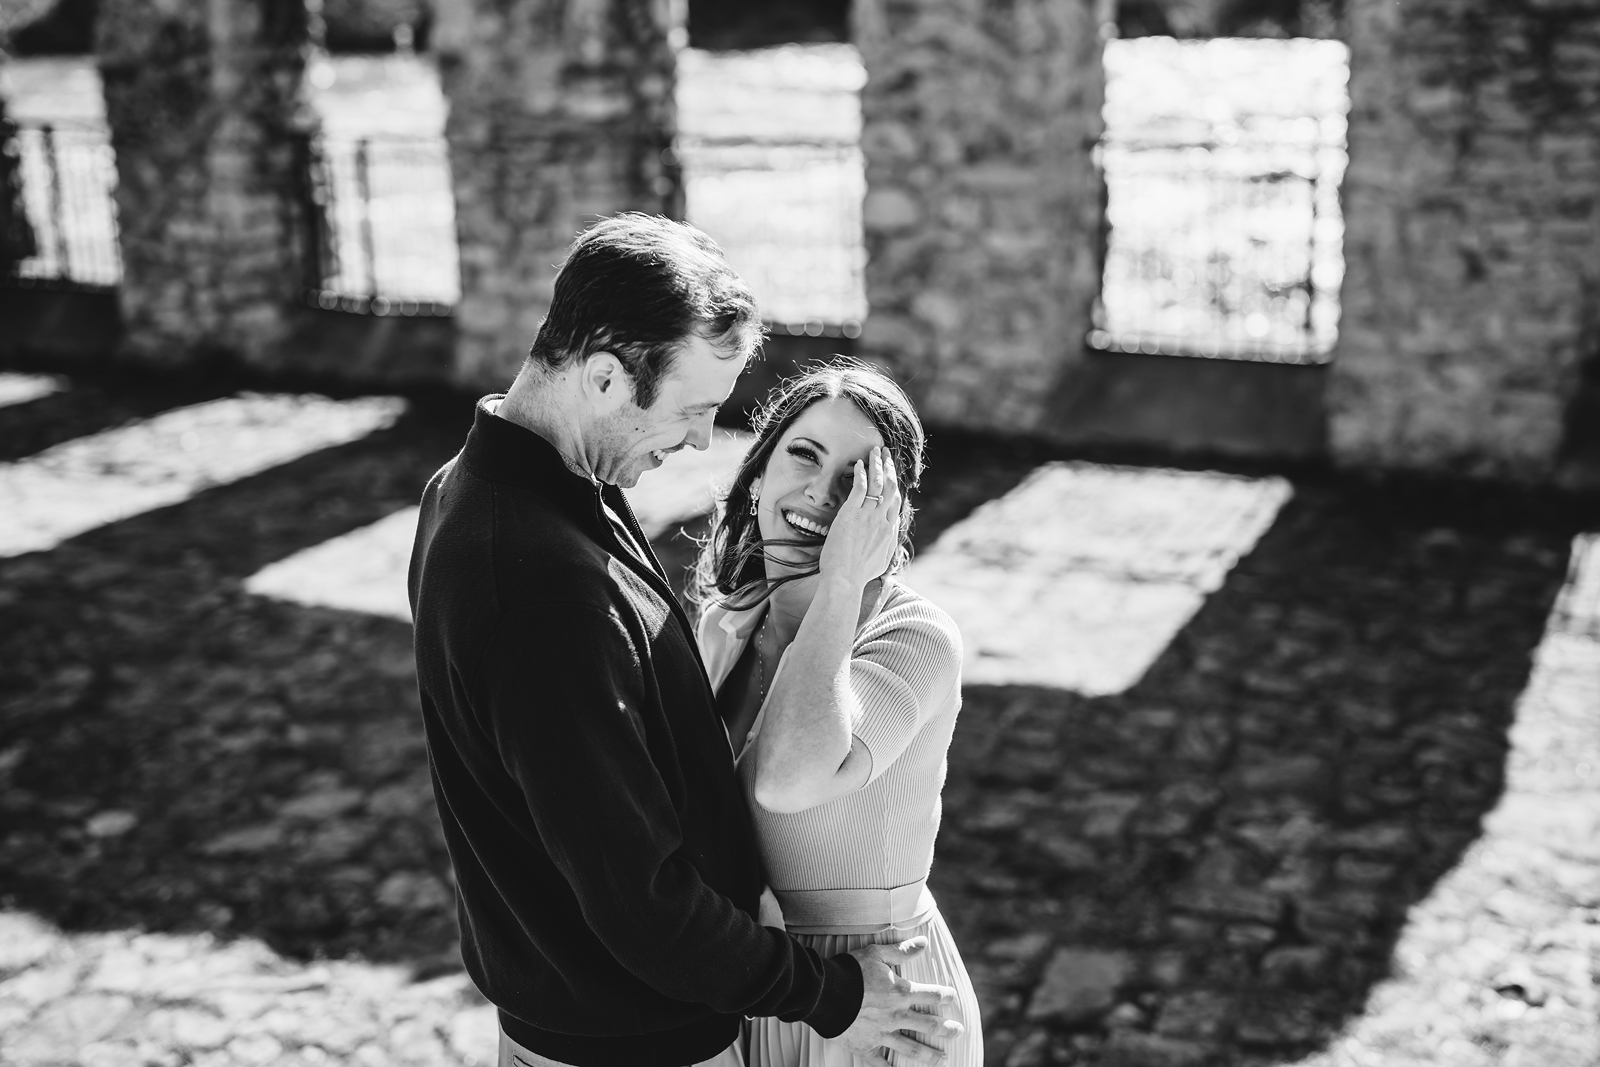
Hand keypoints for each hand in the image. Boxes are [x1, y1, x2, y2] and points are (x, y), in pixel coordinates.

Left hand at [818, 446, 901, 588]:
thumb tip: (887, 546)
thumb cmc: (858, 576)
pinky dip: (862, 474)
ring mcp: (869, 516)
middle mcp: (883, 521)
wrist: (846, 580)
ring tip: (875, 450)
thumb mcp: (879, 563)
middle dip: (890, 468)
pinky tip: (860, 463)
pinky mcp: (852, 514)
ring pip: (878, 484)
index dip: (894, 486)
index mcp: (889, 532)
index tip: (891, 475)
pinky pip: (860, 488)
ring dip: (878, 464)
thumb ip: (884, 550)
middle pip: (891, 488)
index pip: (896, 502)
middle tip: (887, 454)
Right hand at [837, 938, 963, 1066]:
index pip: (931, 995)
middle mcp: (895, 1016)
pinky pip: (881, 1064)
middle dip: (946, 1029)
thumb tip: (924, 942)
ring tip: (942, 1059)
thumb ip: (901, 951)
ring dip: (929, 1055)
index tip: (953, 997)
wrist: (824, 993)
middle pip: (928, 1025)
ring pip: (910, 1048)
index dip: (945, 996)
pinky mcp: (865, 1047)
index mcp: (900, 992)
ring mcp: (881, 1034)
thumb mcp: (876, 954)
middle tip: (959, 1031)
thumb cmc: (850, 970)